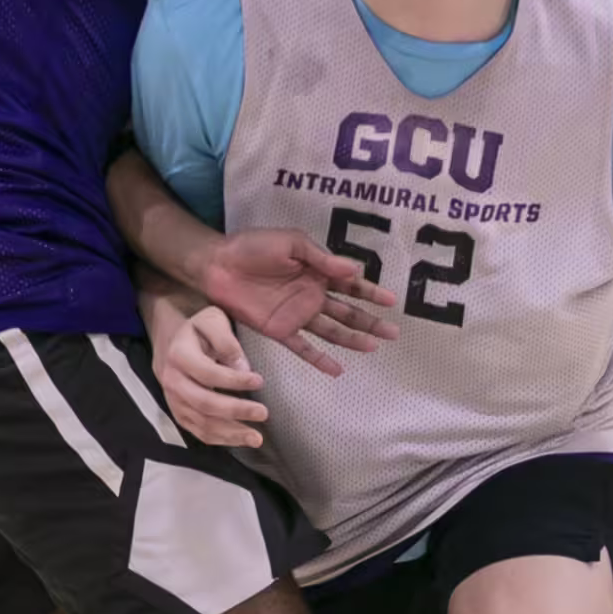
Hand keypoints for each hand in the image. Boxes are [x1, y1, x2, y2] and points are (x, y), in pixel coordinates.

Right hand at [157, 307, 268, 448]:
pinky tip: (241, 441)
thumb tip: (243, 369)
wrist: (171, 344)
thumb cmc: (198, 331)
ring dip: (231, 434)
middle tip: (264, 413)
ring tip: (257, 439)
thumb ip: (226, 341)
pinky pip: (199, 433)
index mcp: (179, 356)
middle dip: (235, 410)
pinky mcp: (180, 415)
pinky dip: (221, 440)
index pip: (208, 373)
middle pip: (204, 403)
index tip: (260, 381)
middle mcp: (173, 382)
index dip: (234, 380)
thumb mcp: (211, 321)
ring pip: (202, 423)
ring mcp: (174, 402)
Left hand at [199, 227, 396, 376]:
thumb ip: (321, 258)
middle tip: (394, 333)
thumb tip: (353, 269)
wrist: (218, 264)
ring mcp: (297, 315)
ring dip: (353, 339)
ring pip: (332, 331)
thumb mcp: (291, 243)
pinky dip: (320, 360)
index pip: (351, 284)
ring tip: (373, 348)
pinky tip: (338, 370)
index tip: (392, 302)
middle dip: (370, 321)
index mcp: (317, 272)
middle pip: (347, 312)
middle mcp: (312, 295)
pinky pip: (303, 348)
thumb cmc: (253, 246)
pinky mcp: (280, 330)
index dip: (371, 293)